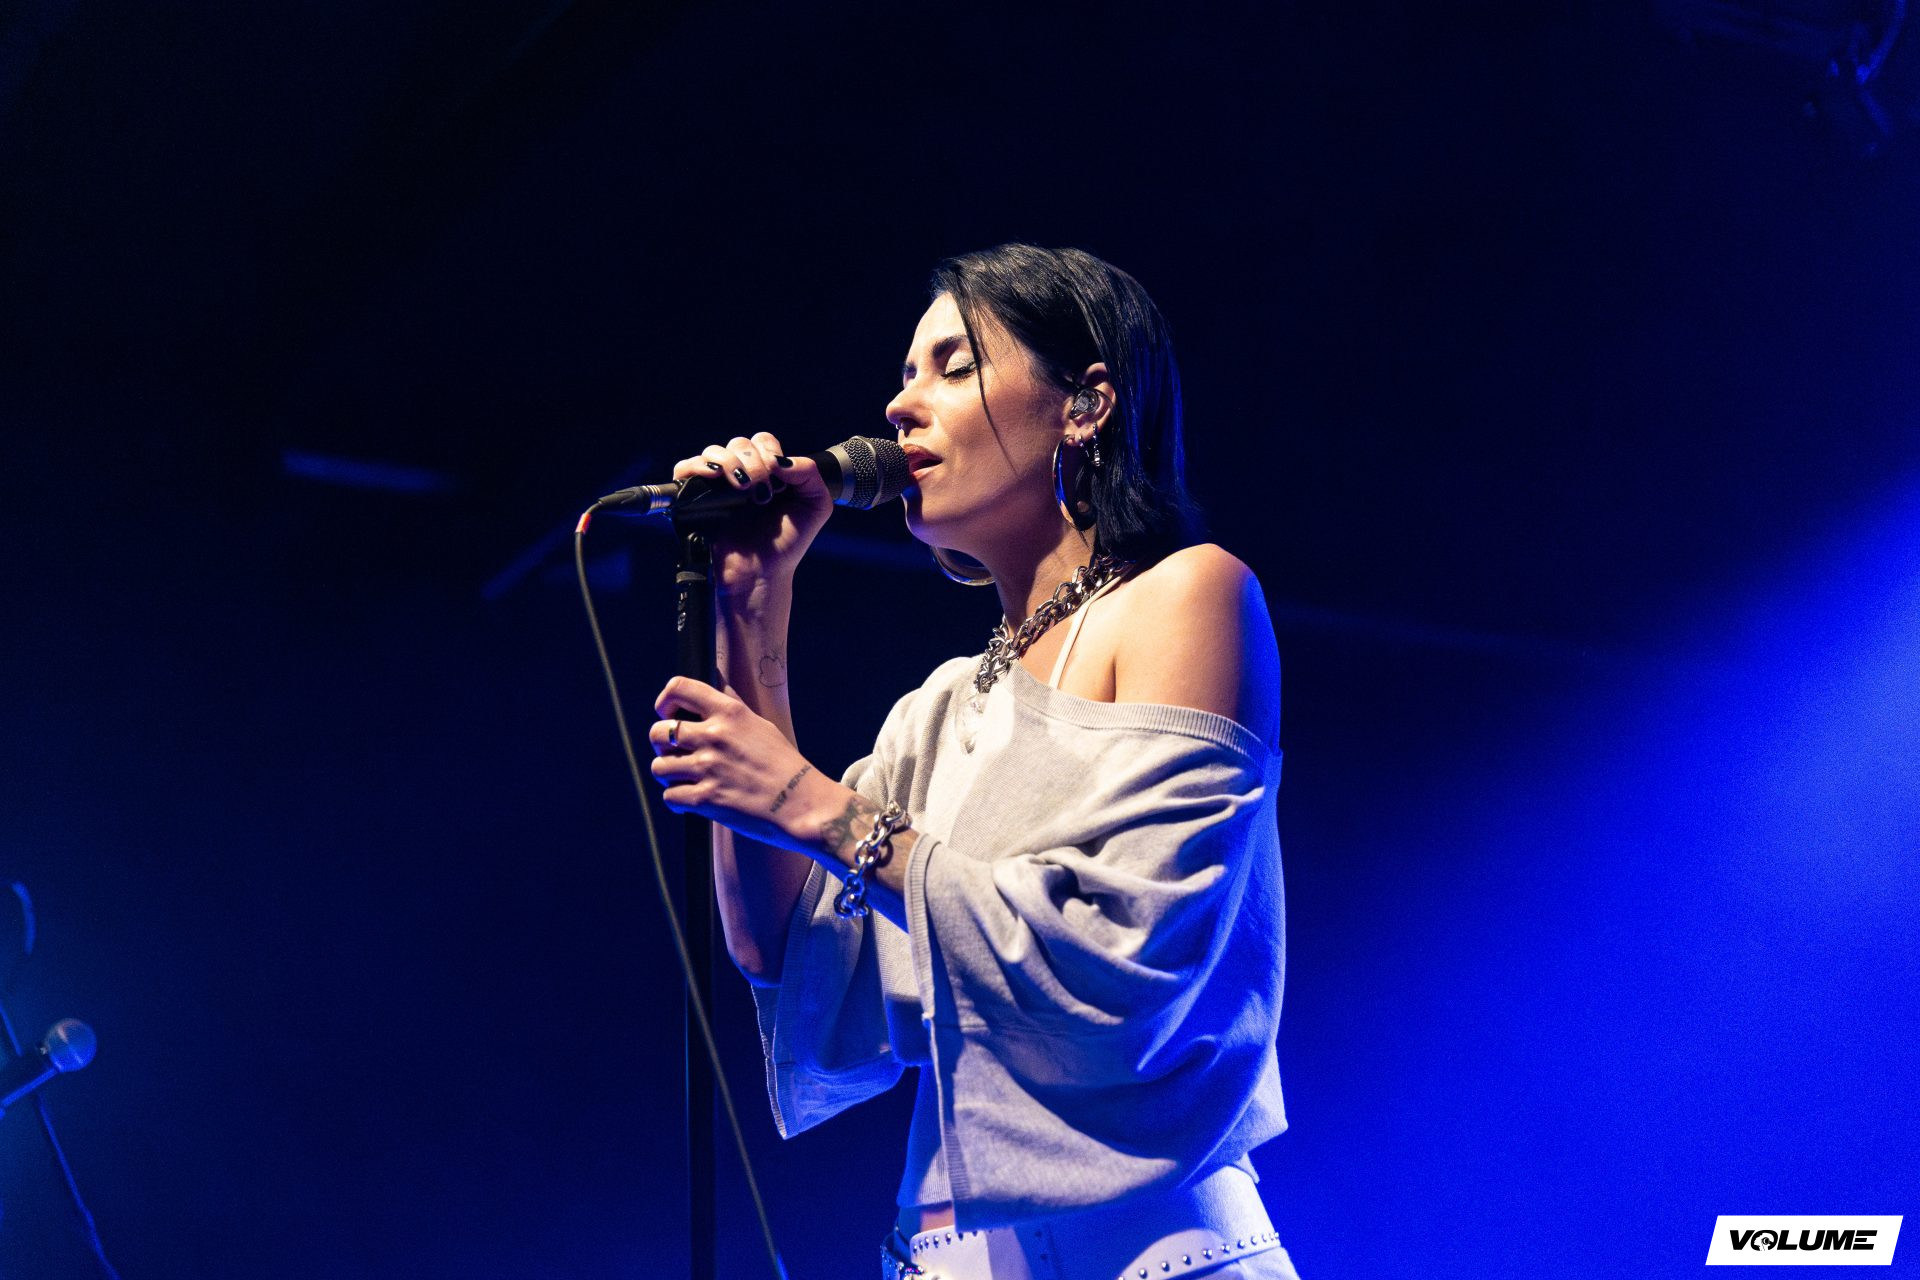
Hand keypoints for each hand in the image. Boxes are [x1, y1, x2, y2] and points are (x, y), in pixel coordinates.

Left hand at [649, 676, 844, 851]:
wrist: (800, 803)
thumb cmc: (784, 765)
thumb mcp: (760, 726)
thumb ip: (733, 709)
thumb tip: (717, 689)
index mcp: (729, 713)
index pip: (679, 688)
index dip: (665, 701)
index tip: (667, 714)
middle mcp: (714, 736)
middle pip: (658, 732)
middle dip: (661, 745)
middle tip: (677, 754)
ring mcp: (708, 767)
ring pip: (659, 767)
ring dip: (668, 774)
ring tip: (685, 779)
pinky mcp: (705, 798)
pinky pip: (669, 796)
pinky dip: (677, 800)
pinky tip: (693, 800)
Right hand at [669, 432, 834, 601]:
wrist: (761, 572)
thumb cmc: (788, 542)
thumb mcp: (816, 505)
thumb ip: (809, 472)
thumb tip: (780, 459)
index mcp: (767, 472)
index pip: (762, 441)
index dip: (770, 452)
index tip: (778, 481)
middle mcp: (741, 474)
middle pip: (739, 444)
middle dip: (753, 463)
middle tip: (762, 494)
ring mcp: (717, 485)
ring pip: (714, 452)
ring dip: (730, 463)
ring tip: (742, 489)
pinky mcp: (695, 497)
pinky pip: (685, 468)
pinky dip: (696, 465)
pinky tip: (714, 476)